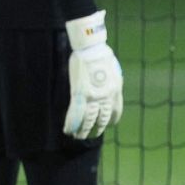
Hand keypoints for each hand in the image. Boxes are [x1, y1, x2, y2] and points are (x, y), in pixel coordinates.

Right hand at [64, 10, 123, 138]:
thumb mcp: (113, 70)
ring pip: (88, 119)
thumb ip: (110, 81)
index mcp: (116, 90)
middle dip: (97, 128)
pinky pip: (75, 114)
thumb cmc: (101, 54)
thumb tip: (106, 85)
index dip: (112, 120)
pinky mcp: (80, 94)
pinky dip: (71, 123)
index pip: (116, 111)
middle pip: (102, 118)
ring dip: (82, 130)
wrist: (92, 48)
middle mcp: (107, 97)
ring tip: (78, 137)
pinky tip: (68, 130)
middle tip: (91, 135)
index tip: (109, 124)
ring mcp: (93, 96)